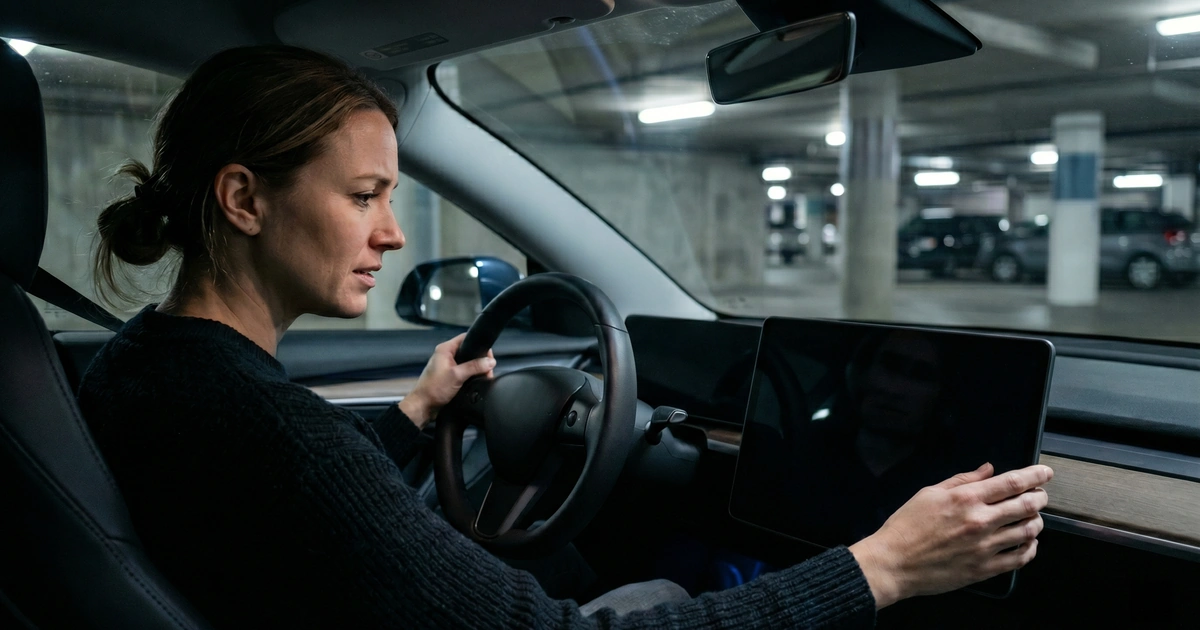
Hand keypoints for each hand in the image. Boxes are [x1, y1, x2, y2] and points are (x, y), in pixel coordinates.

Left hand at [399, 333, 495, 428]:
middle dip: (480, 360)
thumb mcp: (457, 376)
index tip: (488, 356)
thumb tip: (490, 362)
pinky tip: (476, 381)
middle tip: (488, 370)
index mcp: (445, 349)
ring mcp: (447, 366)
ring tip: (484, 376)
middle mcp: (446, 355)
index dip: (479, 345)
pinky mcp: (449, 376)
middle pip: (469, 351)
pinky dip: (471, 375)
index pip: (466, 338)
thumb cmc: (433, 389)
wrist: (423, 406)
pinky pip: (464, 371)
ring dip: (476, 369)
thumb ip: (474, 367)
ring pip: (468, 362)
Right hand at [849, 462, 1052, 608]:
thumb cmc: (906, 527)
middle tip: (1040, 495)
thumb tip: (987, 469)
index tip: (1045, 473)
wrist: (894, 562)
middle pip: (1027, 505)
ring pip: (1028, 531)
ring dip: (1036, 522)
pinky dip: (1030, 548)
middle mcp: (979, 521)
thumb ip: (962, 480)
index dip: (1035, 475)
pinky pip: (1019, 558)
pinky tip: (1027, 543)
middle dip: (1040, 497)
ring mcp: (984, 547)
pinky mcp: (984, 569)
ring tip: (1033, 518)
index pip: (1012, 482)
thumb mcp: (929, 493)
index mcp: (965, 498)